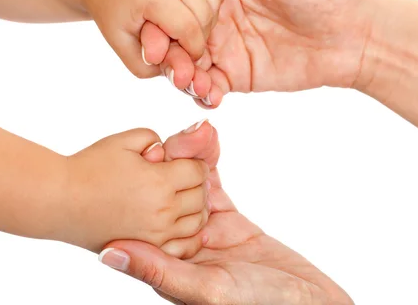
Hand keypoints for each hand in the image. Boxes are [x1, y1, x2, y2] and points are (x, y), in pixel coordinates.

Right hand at [61, 125, 211, 251]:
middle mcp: (162, 211)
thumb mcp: (125, 140)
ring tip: (179, 197)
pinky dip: (186, 232)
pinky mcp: (147, 248)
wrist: (60, 201)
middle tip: (182, 179)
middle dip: (196, 185)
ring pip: (196, 222)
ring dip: (194, 208)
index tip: (182, 163)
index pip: (199, 172)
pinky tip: (175, 219)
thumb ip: (155, 139)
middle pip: (201, 197)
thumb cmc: (90, 167)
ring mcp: (156, 234)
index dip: (193, 164)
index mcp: (160, 182)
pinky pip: (182, 243)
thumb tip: (171, 150)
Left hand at [81, 0, 224, 84]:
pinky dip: (209, 4)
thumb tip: (185, 78)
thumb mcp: (126, 50)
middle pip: (206, 18)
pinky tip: (189, 8)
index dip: (189, 52)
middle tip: (173, 39)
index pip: (190, 31)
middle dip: (195, 38)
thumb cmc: (116, 17)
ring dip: (203, 22)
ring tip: (178, 23)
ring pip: (215, 5)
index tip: (176, 55)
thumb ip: (155, 68)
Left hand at [99, 132, 352, 304]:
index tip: (151, 153)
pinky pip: (213, 188)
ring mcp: (206, 232)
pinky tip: (208, 140)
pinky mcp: (229, 223)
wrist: (309, 302)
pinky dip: (210, 165)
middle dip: (173, 161)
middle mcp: (183, 246)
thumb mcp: (208, 290)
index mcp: (169, 265)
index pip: (150, 215)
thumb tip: (108, 254)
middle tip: (180, 135)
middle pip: (168, 194)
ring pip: (190, 187)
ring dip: (192, 158)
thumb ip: (160, 271)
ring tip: (198, 130)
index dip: (148, 180)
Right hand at [144, 0, 379, 107]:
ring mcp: (226, 45)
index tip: (147, 21)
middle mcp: (218, 12)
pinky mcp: (238, 75)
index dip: (159, 7)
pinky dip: (202, 91)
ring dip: (179, 72)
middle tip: (161, 57)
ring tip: (186, 79)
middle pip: (175, 30)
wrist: (355, 35)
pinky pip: (210, 85)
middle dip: (163, 46)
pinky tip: (208, 92)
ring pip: (186, 60)